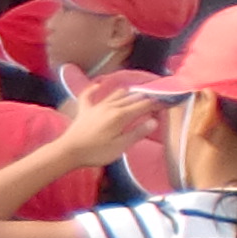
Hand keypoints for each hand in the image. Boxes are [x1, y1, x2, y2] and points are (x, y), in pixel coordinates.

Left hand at [48, 71, 172, 170]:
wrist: (68, 151)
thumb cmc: (96, 152)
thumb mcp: (120, 146)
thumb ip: (138, 133)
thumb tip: (154, 121)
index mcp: (121, 116)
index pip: (144, 105)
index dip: (157, 103)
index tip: (168, 102)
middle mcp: (110, 106)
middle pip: (133, 97)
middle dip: (146, 97)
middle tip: (157, 100)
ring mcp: (96, 106)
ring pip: (116, 94)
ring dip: (129, 93)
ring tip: (138, 94)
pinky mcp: (85, 109)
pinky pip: (89, 94)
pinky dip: (95, 88)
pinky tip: (98, 85)